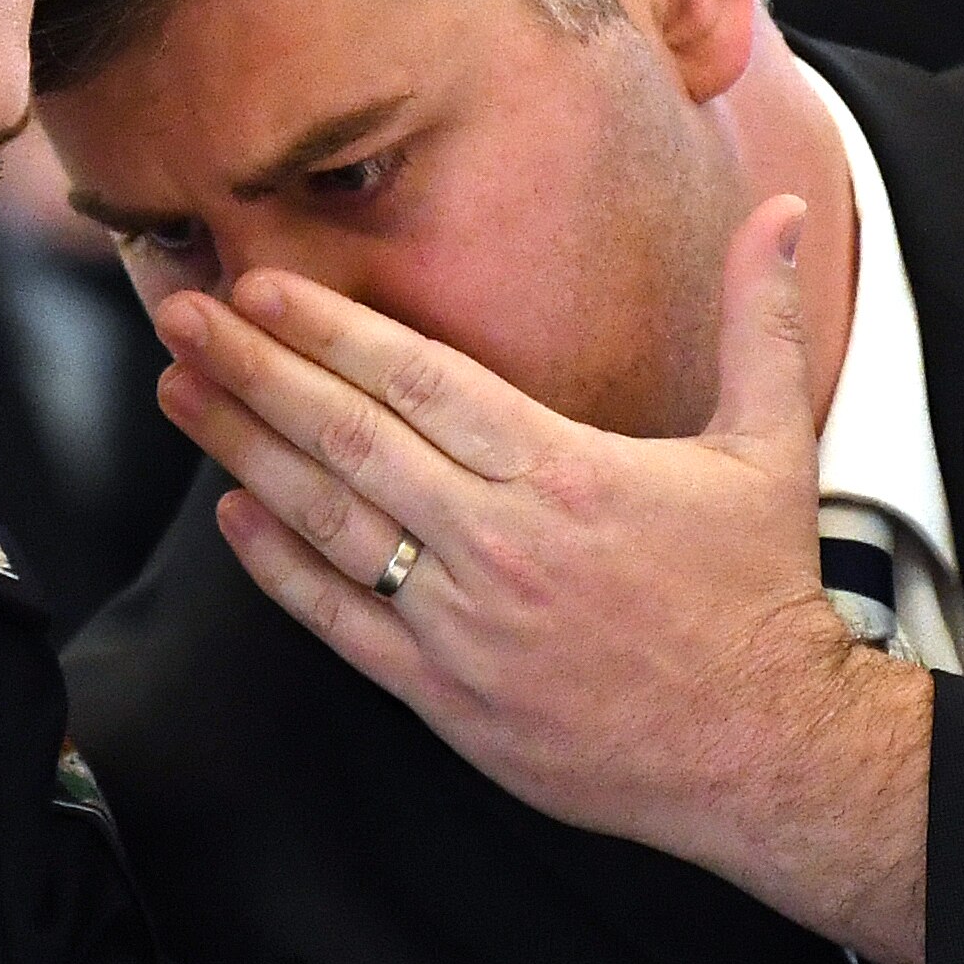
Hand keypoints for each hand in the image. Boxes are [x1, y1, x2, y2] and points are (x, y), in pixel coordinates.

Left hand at [152, 196, 935, 963]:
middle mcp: (500, 543)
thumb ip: (760, 322)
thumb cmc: (759, 596)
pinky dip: (280, 567)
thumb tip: (783, 212)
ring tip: (180, 395)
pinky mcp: (445, 696)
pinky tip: (231, 513)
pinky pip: (340, 623)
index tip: (262, 289)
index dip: (331, 331)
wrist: (763, 751)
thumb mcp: (772, 446)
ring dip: (243, 452)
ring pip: (330, 523)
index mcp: (565, 474)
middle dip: (256, 371)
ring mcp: (464, 623)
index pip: (421, 383)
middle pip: (351, 440)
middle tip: (183, 320)